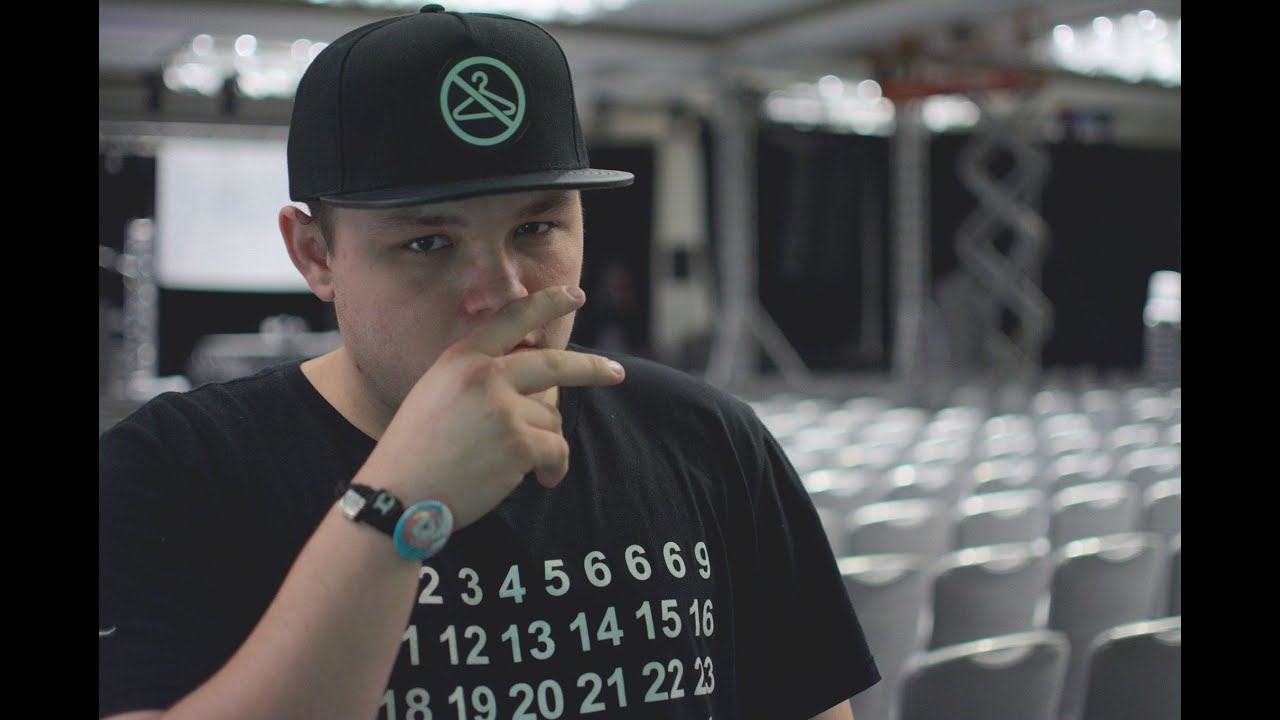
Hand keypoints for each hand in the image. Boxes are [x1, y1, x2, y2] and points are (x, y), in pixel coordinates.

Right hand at [361, 286, 624, 529]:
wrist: (399, 496)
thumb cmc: (416, 452)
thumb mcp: (437, 394)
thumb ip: (479, 377)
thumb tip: (539, 379)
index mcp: (461, 357)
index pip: (513, 317)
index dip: (548, 303)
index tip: (574, 295)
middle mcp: (484, 374)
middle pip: (556, 364)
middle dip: (593, 368)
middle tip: (616, 372)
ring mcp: (503, 407)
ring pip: (551, 419)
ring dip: (544, 444)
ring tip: (518, 464)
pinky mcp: (518, 442)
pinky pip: (556, 450)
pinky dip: (553, 468)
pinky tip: (540, 479)